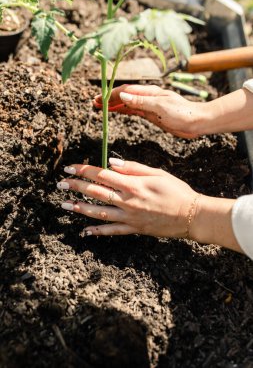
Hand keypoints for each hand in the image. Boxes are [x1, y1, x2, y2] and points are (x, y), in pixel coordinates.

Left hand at [57, 158, 196, 237]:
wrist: (191, 216)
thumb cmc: (177, 191)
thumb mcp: (157, 173)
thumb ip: (134, 168)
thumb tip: (112, 163)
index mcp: (133, 184)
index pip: (102, 175)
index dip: (84, 170)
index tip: (70, 168)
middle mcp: (128, 201)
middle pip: (96, 192)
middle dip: (76, 187)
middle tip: (60, 184)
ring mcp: (130, 217)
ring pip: (99, 212)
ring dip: (80, 208)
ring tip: (65, 205)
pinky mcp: (134, 229)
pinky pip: (112, 231)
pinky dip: (97, 232)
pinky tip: (84, 231)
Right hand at [94, 85, 203, 137]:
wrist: (197, 122)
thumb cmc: (182, 113)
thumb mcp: (160, 108)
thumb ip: (141, 102)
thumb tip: (122, 97)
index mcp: (149, 92)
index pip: (125, 91)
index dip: (110, 95)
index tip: (98, 100)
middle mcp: (147, 97)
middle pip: (124, 96)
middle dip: (109, 99)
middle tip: (94, 103)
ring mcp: (149, 105)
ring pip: (127, 103)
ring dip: (114, 105)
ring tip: (101, 107)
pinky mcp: (152, 114)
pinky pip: (134, 111)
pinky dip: (123, 110)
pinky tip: (117, 112)